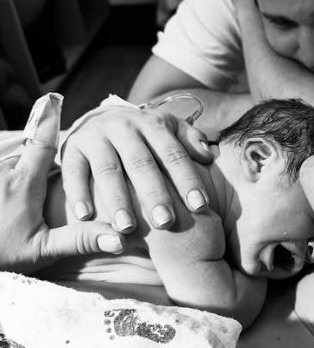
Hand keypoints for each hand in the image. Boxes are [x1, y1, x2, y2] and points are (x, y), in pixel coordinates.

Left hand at [0, 94, 124, 271]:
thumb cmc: (2, 258)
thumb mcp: (43, 251)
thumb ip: (80, 239)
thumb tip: (120, 239)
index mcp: (25, 182)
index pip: (42, 142)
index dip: (49, 120)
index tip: (54, 98)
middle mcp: (4, 171)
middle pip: (25, 158)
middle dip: (33, 171)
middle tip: (34, 199)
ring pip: (8, 166)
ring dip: (14, 179)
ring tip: (13, 206)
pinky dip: (3, 182)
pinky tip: (3, 202)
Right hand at [61, 104, 213, 232]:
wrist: (101, 118)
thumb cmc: (145, 135)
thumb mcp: (169, 129)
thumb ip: (190, 141)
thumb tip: (208, 156)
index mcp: (152, 123)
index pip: (173, 153)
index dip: (188, 179)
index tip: (201, 207)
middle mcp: (124, 127)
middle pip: (141, 163)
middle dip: (154, 194)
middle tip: (166, 223)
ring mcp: (96, 136)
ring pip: (107, 170)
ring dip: (117, 199)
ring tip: (127, 228)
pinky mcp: (72, 147)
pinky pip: (73, 172)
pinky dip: (78, 194)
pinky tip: (85, 217)